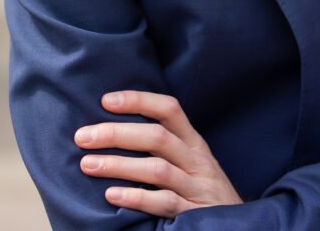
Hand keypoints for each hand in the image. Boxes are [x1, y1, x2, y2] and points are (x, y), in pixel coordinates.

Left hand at [75, 90, 241, 217]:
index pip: (169, 109)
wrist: (236, 225)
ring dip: (119, 165)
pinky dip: (136, 197)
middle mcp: (196, 159)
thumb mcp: (191, 161)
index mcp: (193, 142)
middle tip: (83, 136)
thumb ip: (166, 146)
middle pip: (157, 137)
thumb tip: (116, 129)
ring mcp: (196, 186)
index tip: (106, 100)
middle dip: (117, 134)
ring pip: (157, 169)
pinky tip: (111, 195)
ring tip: (87, 164)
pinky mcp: (192, 214)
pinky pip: (163, 203)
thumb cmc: (201, 189)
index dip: (139, 100)